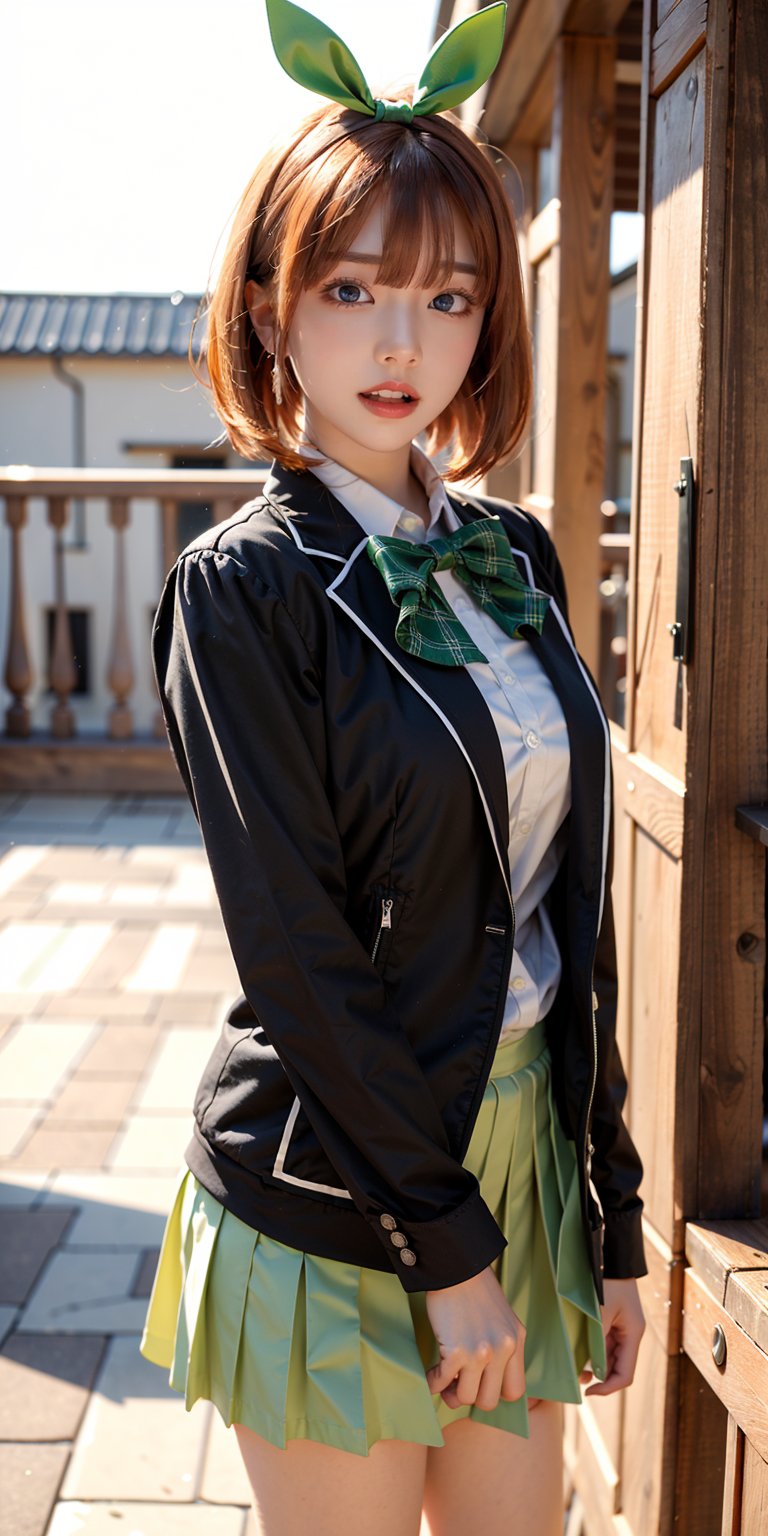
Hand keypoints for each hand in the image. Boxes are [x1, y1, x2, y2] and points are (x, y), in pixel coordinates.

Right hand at [425, 1265, 525, 1410]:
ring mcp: (481, 1353)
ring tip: (444, 1378)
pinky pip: (442, 1383)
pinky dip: (433, 1382)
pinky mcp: (457, 1351)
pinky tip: (431, 1373)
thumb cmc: (474, 1288)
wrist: (455, 1266)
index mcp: (516, 1341)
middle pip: (489, 1401)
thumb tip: (488, 1378)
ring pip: (465, 1398)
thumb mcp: (501, 1317)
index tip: (479, 1383)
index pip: (515, 1392)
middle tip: (458, 1382)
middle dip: (471, 1395)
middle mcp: (503, 1349)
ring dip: (450, 1392)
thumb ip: (503, 1345)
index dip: (494, 1392)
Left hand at [579, 1276, 645, 1396]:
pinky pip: (604, 1344)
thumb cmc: (606, 1281)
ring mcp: (621, 1329)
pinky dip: (593, 1352)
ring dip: (595, 1366)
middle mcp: (630, 1335)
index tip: (589, 1392)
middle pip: (618, 1368)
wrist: (610, 1256)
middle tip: (578, 1382)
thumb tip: (589, 1365)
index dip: (608, 1388)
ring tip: (576, 1369)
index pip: (625, 1375)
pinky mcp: (613, 1322)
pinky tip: (579, 1353)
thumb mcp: (601, 1311)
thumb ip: (597, 1338)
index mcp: (633, 1335)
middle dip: (600, 1379)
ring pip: (610, 1358)